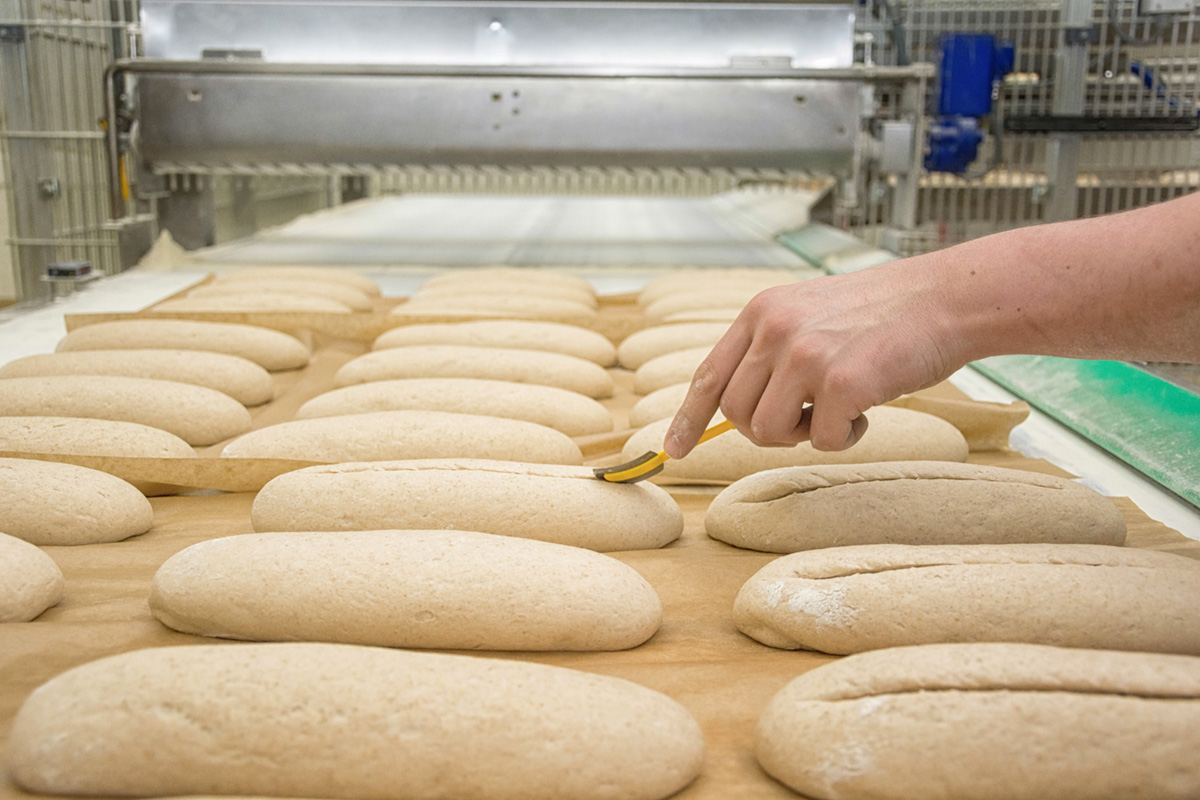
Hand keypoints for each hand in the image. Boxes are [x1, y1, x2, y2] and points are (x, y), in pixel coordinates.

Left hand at [664, 260, 963, 457]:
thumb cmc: (881, 313)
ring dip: (803, 435)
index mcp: (761, 312)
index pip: (708, 374)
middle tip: (808, 416)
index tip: (674, 450)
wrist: (943, 298)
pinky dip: (845, 437)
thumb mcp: (809, 312)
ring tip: (838, 410)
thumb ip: (771, 350)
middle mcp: (775, 330)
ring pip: (768, 433)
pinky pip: (820, 442)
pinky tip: (867, 409)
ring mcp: (805, 355)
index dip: (688, 418)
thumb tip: (739, 408)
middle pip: (737, 414)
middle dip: (768, 429)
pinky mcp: (841, 382)